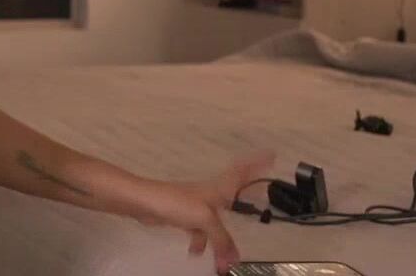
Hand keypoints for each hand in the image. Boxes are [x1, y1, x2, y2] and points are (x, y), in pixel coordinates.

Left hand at [133, 150, 275, 274]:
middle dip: (246, 197)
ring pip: (216, 224)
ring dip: (220, 242)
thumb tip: (232, 260)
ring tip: (225, 262)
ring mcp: (196, 206)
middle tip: (262, 196)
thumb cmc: (177, 203)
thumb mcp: (205, 220)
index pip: (242, 172)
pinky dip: (200, 243)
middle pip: (234, 196)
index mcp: (219, 189)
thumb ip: (221, 239)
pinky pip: (200, 232)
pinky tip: (196, 253)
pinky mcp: (183, 216)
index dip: (257, 162)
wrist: (144, 203)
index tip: (271, 153)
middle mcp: (210, 195)